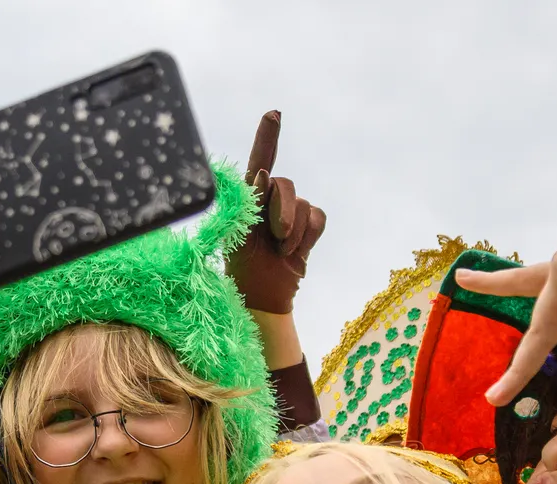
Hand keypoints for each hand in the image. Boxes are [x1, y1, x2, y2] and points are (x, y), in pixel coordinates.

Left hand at [225, 111, 326, 314]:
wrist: (263, 296)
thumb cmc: (242, 266)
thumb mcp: (238, 234)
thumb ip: (250, 202)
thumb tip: (263, 174)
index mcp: (249, 197)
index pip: (259, 161)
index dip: (267, 136)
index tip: (273, 114)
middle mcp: (271, 199)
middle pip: (285, 185)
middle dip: (281, 211)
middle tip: (274, 237)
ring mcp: (291, 212)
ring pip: (302, 204)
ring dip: (292, 232)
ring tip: (279, 251)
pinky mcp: (309, 226)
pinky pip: (317, 217)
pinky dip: (307, 237)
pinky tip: (294, 252)